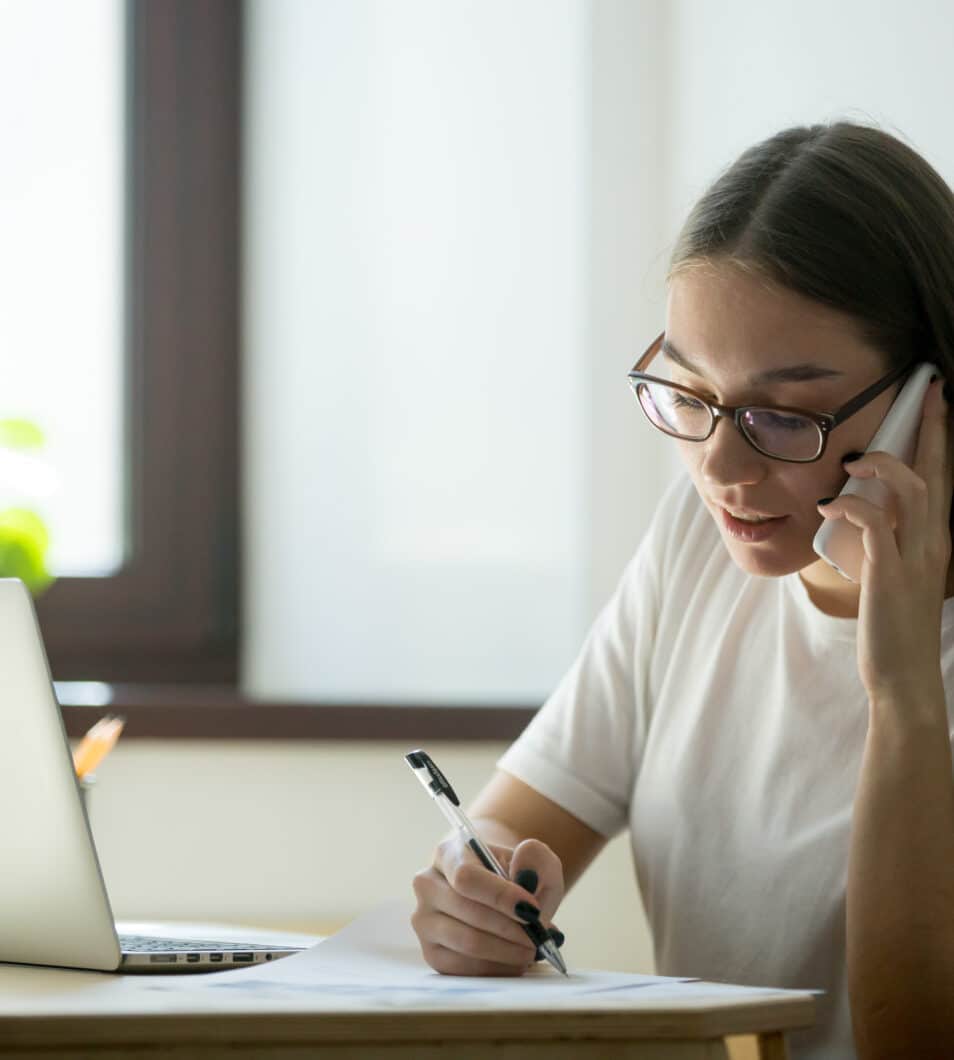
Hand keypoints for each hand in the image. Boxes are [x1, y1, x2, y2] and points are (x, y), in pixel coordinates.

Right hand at [411, 835, 564, 975]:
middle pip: (466, 912)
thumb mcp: (534, 858)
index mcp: (448, 853)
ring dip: (507, 951)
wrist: (498, 890)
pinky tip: (515, 960)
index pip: (466, 876)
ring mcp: (425, 921)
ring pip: (466, 942)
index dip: (500, 895)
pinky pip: (464, 968)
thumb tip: (524, 871)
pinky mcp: (432, 953)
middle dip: (510, 928)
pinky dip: (496, 967)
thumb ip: (535, 857)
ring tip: (532, 949)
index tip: (532, 910)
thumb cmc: (515, 873)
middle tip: (539, 937)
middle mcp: (427, 885)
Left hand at [817, 376, 952, 701]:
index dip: (940, 440)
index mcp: (936, 540)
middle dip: (932, 429)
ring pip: (914, 491)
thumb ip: (888, 540)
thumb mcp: (896, 573)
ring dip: (884, 466)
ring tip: (855, 462)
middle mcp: (933, 542)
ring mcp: (914, 557)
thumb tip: (863, 513)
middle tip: (928, 390)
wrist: (903, 676)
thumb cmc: (893, 625)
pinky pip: (874, 525)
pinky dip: (853, 507)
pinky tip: (833, 506)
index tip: (937, 404)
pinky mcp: (889, 573)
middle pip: (938, 473)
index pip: (944, 479)